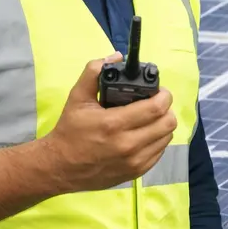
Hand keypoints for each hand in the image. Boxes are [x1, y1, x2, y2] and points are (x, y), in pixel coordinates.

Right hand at [36, 55, 176, 192]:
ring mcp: (134, 161)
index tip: (159, 91)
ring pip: (166, 138)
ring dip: (163, 125)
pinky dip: (157, 140)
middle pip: (167, 123)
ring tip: (150, 118)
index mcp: (114, 124)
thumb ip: (93, 72)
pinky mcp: (136, 172)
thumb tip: (116, 56)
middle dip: (166, 109)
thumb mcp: (77, 98)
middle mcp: (128, 145)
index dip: (163, 95)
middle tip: (156, 103)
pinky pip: (159, 152)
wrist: (60, 167)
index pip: (156, 108)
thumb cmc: (70, 131)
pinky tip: (145, 134)